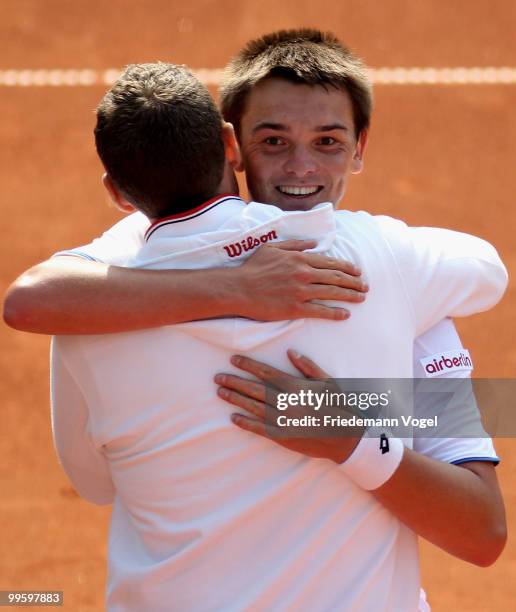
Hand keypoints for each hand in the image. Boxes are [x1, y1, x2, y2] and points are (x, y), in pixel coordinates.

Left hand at [215, 350, 362, 462]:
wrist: (345, 437)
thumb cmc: (338, 406)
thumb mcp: (327, 382)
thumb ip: (308, 366)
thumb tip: (290, 352)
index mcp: (295, 386)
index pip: (265, 372)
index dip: (248, 365)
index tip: (234, 359)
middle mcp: (285, 402)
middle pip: (254, 389)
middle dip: (234, 381)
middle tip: (218, 377)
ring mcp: (281, 420)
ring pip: (252, 406)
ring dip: (235, 399)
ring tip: (220, 392)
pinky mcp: (281, 436)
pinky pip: (258, 428)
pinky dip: (244, 422)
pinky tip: (233, 417)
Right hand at [233, 240, 367, 321]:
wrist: (238, 288)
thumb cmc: (253, 268)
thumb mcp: (272, 248)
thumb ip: (295, 245)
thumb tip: (314, 244)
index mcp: (300, 258)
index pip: (330, 262)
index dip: (347, 268)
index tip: (358, 272)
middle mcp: (304, 273)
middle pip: (336, 277)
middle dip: (354, 282)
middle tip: (365, 286)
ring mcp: (301, 291)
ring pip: (332, 292)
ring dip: (350, 295)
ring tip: (361, 298)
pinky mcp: (295, 308)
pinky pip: (321, 311)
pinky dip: (335, 312)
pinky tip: (346, 314)